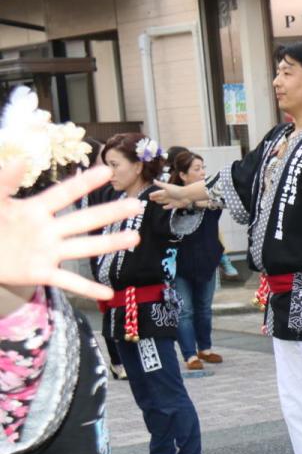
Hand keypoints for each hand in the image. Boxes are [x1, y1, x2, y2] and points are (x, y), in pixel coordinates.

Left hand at [0, 163, 141, 299]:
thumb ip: (4, 182)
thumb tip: (21, 159)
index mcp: (36, 209)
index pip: (64, 194)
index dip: (84, 183)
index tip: (107, 171)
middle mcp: (49, 230)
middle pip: (84, 220)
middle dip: (111, 212)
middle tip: (136, 205)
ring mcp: (49, 252)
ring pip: (84, 247)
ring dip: (110, 243)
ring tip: (134, 238)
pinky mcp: (42, 273)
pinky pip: (68, 281)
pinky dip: (87, 288)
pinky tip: (108, 294)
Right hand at [149, 180, 196, 209]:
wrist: (187, 195)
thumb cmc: (177, 190)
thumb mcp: (167, 187)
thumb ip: (160, 184)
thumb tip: (154, 180)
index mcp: (166, 191)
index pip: (158, 193)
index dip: (154, 194)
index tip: (149, 195)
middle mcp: (168, 196)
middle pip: (160, 197)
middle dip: (156, 197)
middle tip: (151, 198)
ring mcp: (171, 200)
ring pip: (164, 201)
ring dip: (160, 201)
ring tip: (156, 202)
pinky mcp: (175, 205)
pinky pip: (169, 206)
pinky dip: (166, 207)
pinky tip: (163, 207)